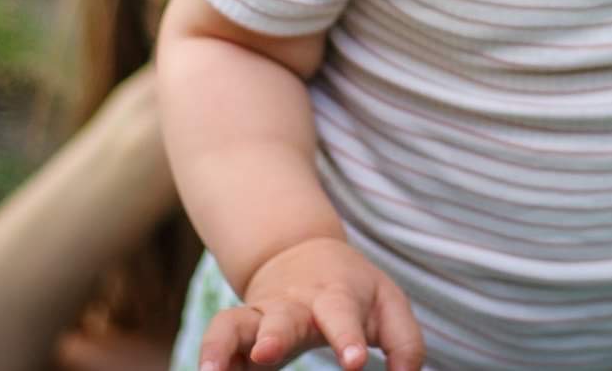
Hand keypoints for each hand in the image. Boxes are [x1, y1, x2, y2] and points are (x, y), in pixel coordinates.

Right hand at [199, 237, 424, 370]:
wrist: (299, 252)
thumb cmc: (353, 290)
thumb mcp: (387, 305)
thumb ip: (404, 343)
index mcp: (335, 297)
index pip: (342, 315)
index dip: (347, 338)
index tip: (354, 363)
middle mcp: (292, 305)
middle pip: (282, 317)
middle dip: (275, 336)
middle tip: (268, 354)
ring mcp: (258, 316)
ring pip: (234, 323)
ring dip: (220, 344)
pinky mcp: (235, 331)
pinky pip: (215, 338)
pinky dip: (207, 355)